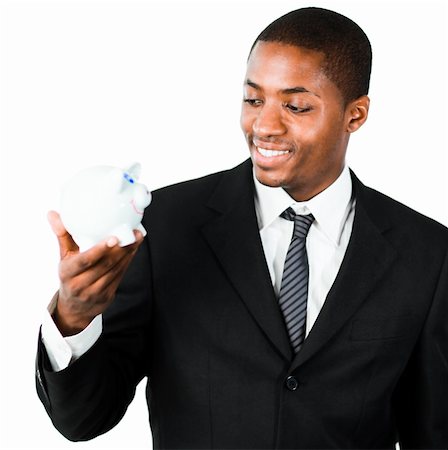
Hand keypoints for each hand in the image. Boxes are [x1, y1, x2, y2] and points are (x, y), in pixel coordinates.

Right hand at [48, 211, 143, 335]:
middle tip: (132, 233)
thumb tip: (53, 214)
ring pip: (115, 270)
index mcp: (67, 273)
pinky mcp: (107, 296)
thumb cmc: (70, 276)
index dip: (99, 250)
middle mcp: (80, 284)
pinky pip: (120, 276)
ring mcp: (95, 292)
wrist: (75, 307)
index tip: (113, 238)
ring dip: (128, 254)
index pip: (85, 261)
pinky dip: (128, 261)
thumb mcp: (64, 257)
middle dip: (120, 249)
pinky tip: (133, 250)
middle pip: (104, 265)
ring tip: (136, 238)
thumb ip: (62, 236)